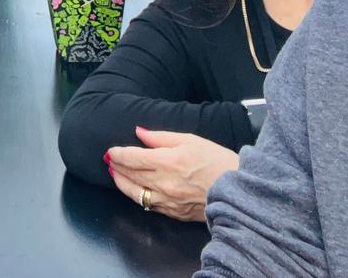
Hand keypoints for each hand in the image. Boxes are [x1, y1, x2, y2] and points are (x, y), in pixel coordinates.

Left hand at [105, 127, 238, 222]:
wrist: (238, 190)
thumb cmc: (218, 161)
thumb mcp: (190, 140)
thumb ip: (161, 137)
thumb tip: (139, 133)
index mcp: (167, 162)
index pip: (132, 158)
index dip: (118, 154)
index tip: (111, 151)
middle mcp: (163, 183)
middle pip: (131, 175)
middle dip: (117, 167)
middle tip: (109, 161)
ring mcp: (168, 201)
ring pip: (135, 194)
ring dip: (122, 183)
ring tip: (115, 175)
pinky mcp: (174, 213)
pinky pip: (149, 206)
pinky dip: (138, 197)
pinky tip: (135, 191)